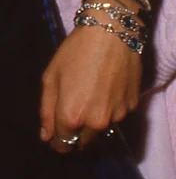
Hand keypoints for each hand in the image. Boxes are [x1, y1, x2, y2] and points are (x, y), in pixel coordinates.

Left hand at [39, 24, 141, 153]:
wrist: (112, 33)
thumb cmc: (75, 52)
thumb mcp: (51, 78)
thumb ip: (46, 111)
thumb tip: (46, 136)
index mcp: (72, 117)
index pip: (62, 145)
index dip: (56, 139)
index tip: (55, 129)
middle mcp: (96, 123)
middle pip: (83, 142)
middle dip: (75, 131)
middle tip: (73, 106)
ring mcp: (117, 116)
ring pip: (101, 129)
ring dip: (93, 120)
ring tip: (90, 93)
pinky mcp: (132, 106)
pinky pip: (116, 115)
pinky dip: (110, 108)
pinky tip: (106, 87)